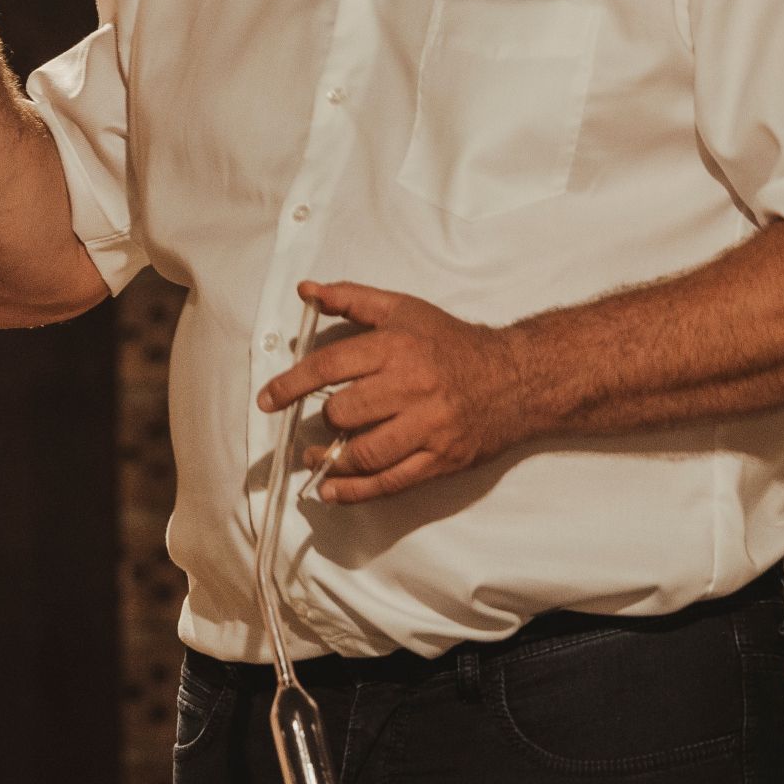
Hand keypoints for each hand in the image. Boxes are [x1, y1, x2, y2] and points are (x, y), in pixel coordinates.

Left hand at [262, 279, 540, 504]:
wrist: (515, 379)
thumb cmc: (451, 343)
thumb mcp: (404, 310)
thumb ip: (352, 300)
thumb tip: (307, 291)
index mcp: (397, 347)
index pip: (330, 367)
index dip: (291, 384)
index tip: (268, 399)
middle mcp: (411, 387)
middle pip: (344, 413)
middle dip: (327, 420)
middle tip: (324, 421)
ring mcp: (427, 428)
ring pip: (364, 453)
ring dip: (332, 459)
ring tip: (318, 457)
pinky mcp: (439, 460)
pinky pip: (389, 483)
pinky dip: (355, 492)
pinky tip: (332, 490)